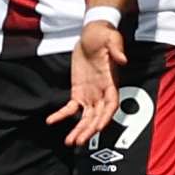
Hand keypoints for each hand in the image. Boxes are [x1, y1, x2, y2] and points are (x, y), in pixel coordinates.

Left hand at [48, 20, 126, 147]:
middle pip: (97, 116)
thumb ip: (117, 50)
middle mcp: (102, 93)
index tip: (98, 128)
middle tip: (78, 142)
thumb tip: (123, 60)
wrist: (92, 32)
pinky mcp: (79, 91)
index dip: (105, 117)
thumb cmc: (105, 35)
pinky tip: (51, 121)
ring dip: (79, 129)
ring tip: (69, 142)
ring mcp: (90, 94)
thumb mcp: (112, 39)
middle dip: (89, 130)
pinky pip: (71, 108)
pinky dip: (62, 115)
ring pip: (86, 117)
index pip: (111, 105)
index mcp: (111, 83)